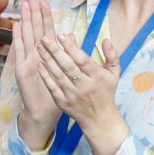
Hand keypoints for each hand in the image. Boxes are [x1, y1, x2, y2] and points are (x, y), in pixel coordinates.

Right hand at [13, 0, 61, 148]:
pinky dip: (17, 38)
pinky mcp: (21, 69)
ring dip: (25, 20)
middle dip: (33, 11)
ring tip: (24, 5)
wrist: (44, 111)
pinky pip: (19, 51)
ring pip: (26, 36)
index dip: (45, 15)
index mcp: (46, 52)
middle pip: (35, 28)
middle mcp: (35, 53)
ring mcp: (27, 60)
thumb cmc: (55, 90)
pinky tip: (15, 25)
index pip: (47, 29)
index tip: (44, 0)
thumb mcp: (63, 69)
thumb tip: (69, 34)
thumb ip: (65, 52)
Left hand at [37, 35, 128, 153]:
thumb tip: (106, 40)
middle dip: (55, 51)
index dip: (72, 47)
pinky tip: (39, 65)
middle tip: (44, 38)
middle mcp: (84, 86)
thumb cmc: (106, 91)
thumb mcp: (114, 74)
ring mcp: (72, 95)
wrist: (99, 118)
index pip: (82, 60)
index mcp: (97, 77)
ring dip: (48, 60)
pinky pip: (52, 87)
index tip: (61, 35)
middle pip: (68, 66)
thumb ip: (112, 56)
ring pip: (58, 75)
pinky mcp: (63, 103)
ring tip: (39, 46)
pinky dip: (45, 76)